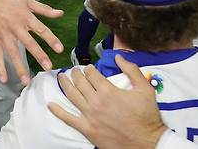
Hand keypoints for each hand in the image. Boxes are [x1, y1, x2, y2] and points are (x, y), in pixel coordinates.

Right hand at [0, 0, 63, 84]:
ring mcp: (5, 35)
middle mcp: (16, 27)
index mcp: (26, 17)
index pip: (41, 29)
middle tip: (48, 67)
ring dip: (19, 67)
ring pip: (13, 53)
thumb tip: (61, 13)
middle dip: (38, 55)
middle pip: (29, 43)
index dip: (51, 39)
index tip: (60, 49)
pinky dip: (0, 68)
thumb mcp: (27, 1)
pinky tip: (4, 79)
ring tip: (26, 80)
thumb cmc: (9, 0)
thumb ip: (44, 9)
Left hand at [47, 55, 167, 148]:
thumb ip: (131, 70)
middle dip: (75, 73)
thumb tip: (119, 57)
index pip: (92, 74)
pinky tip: (51, 105)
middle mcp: (96, 102)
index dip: (89, 68)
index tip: (89, 68)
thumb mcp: (145, 89)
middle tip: (74, 70)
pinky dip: (58, 111)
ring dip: (65, 85)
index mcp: (108, 91)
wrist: (146, 142)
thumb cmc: (146, 117)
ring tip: (61, 78)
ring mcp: (90, 116)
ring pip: (72, 96)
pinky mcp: (87, 129)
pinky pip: (68, 119)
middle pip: (80, 82)